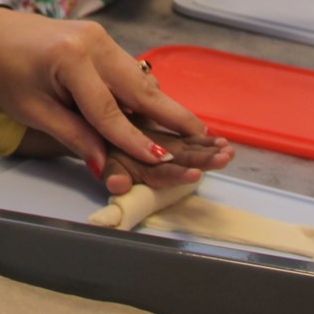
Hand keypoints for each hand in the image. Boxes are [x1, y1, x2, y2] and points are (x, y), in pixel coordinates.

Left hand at [0, 9, 209, 187]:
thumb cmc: (5, 72)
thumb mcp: (32, 110)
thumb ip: (72, 135)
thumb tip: (105, 165)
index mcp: (71, 58)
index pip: (109, 109)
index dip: (134, 140)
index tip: (162, 161)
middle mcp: (94, 43)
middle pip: (140, 89)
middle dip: (175, 118)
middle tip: (209, 142)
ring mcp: (102, 39)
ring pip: (141, 81)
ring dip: (167, 108)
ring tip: (198, 133)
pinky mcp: (103, 41)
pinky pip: (131, 73)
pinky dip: (149, 96)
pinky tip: (167, 115)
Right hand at [99, 125, 233, 195]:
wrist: (85, 128)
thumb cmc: (86, 140)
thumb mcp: (93, 154)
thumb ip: (109, 170)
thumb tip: (117, 185)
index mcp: (135, 168)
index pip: (158, 176)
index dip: (176, 175)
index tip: (195, 174)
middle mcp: (149, 162)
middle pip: (178, 164)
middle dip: (202, 162)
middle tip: (224, 158)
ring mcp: (157, 149)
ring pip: (185, 153)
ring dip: (207, 153)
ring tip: (228, 151)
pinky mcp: (161, 137)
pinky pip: (182, 140)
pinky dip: (199, 139)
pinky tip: (216, 139)